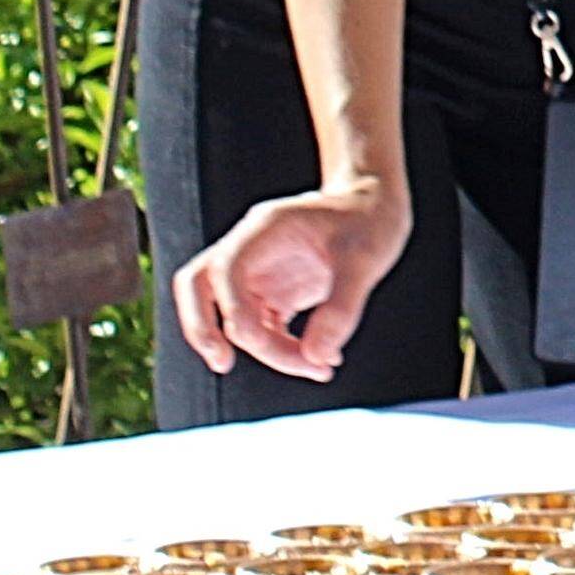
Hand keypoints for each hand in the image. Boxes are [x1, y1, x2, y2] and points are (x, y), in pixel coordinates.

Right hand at [168, 179, 412, 380]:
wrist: (376, 207)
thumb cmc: (369, 220)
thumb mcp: (367, 259)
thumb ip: (342, 307)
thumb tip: (317, 356)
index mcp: (265, 229)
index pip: (224, 269)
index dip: (231, 308)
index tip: (257, 341)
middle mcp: (252, 252)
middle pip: (199, 288)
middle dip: (202, 328)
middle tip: (222, 364)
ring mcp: (260, 275)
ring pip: (236, 320)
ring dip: (266, 352)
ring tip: (319, 368)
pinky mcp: (274, 294)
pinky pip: (262, 330)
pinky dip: (282, 351)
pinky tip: (319, 361)